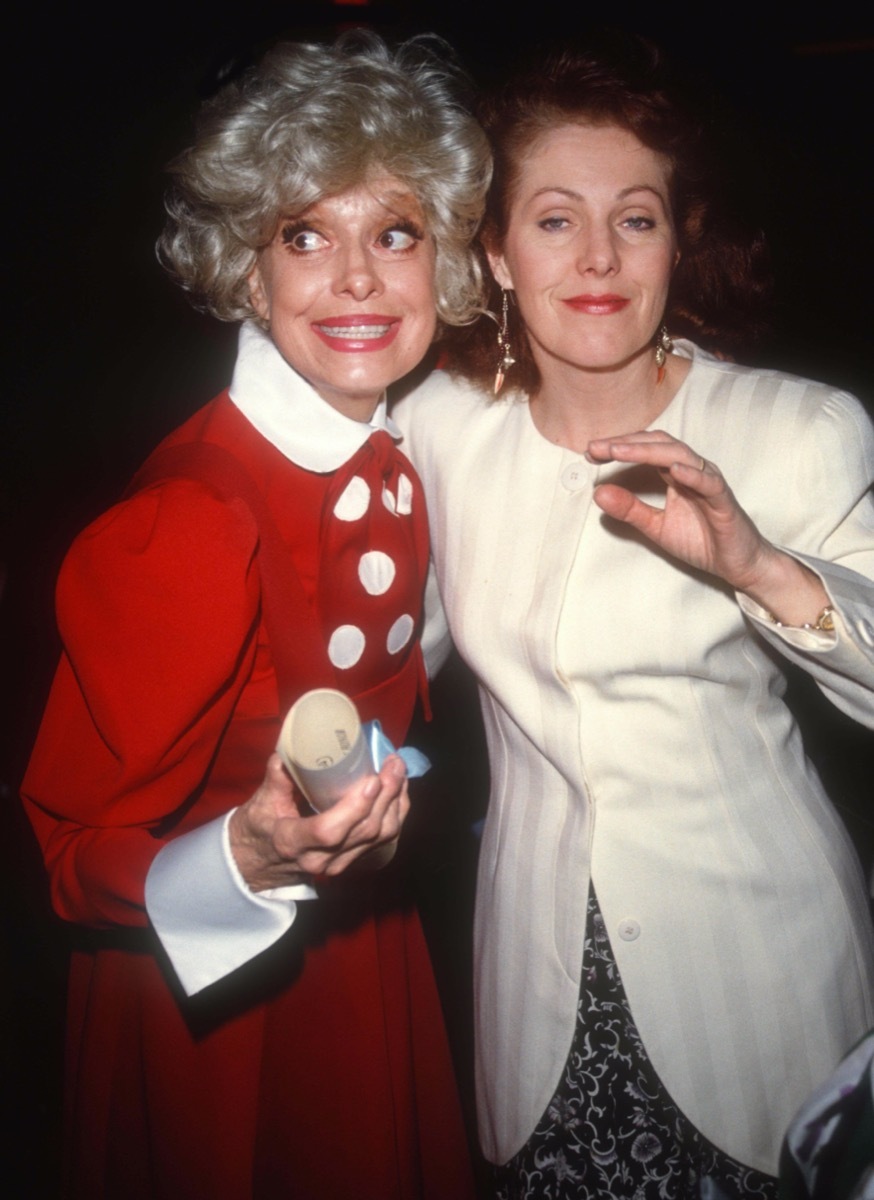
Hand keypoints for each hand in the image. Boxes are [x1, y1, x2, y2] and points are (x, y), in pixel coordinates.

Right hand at [229, 753, 408, 891]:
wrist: (259, 864)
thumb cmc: (259, 827)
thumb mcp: (261, 801)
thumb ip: (278, 775)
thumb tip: (297, 746)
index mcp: (291, 842)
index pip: (328, 831)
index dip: (355, 807)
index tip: (371, 778)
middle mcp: (319, 859)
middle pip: (364, 831)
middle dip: (386, 795)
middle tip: (394, 763)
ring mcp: (338, 865)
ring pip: (380, 838)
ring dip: (396, 803)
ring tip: (399, 772)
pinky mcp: (350, 863)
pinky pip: (383, 841)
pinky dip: (395, 814)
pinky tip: (398, 790)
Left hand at [588, 430, 829, 621]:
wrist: (737, 564)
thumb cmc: (702, 540)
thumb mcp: (656, 527)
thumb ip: (629, 510)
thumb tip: (598, 493)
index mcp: (675, 474)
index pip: (645, 450)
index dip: (618, 447)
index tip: (590, 452)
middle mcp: (692, 471)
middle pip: (659, 445)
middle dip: (626, 444)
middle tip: (597, 448)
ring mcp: (709, 483)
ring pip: (680, 456)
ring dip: (648, 452)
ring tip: (621, 451)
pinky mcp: (724, 501)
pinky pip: (710, 482)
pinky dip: (692, 474)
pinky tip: (673, 470)